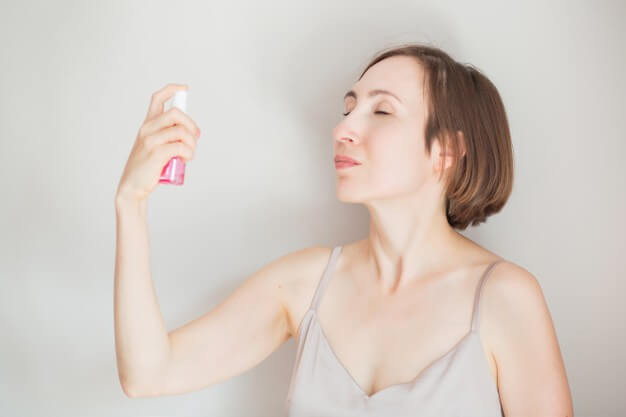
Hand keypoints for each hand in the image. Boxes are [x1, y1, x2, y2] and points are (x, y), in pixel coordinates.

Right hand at [116, 83, 200, 202]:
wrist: (133, 187)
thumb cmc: (147, 168)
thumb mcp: (155, 147)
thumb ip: (168, 136)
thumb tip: (191, 132)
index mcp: (147, 125)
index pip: (157, 98)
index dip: (172, 89)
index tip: (184, 88)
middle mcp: (147, 128)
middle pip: (176, 113)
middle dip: (191, 124)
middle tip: (195, 138)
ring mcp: (150, 140)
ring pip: (181, 132)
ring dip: (192, 144)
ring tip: (189, 154)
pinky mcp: (156, 153)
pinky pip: (181, 147)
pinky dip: (189, 154)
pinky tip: (185, 160)